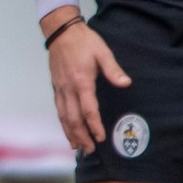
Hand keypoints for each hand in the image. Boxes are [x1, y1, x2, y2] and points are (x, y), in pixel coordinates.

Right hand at [48, 21, 130, 153]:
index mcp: (81, 81)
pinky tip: (67, 130)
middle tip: (89, 150)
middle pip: (73, 118)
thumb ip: (113, 70)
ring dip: (70, 133)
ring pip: (63, 116)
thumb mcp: (103, 52)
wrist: (61, 32)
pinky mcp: (56, 87)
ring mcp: (60, 88)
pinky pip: (59, 109)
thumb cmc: (84, 41)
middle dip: (81, 136)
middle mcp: (68, 88)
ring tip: (77, 146)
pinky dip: (63, 123)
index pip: (88, 110)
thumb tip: (126, 84)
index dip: (94, 125)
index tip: (100, 137)